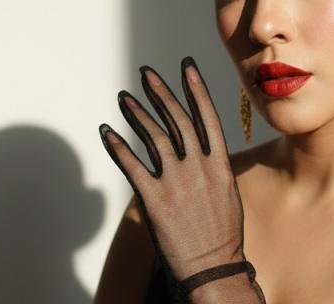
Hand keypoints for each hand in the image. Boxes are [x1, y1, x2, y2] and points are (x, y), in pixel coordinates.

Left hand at [98, 56, 247, 283]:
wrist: (213, 266)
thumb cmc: (223, 232)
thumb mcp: (227, 193)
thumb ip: (213, 167)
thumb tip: (202, 150)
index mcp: (220, 164)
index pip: (207, 116)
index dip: (196, 89)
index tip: (187, 67)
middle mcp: (199, 167)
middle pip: (177, 119)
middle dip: (161, 92)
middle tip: (147, 73)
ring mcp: (176, 182)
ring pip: (154, 137)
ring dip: (137, 113)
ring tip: (125, 97)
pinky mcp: (154, 199)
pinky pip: (131, 166)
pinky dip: (117, 147)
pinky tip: (106, 132)